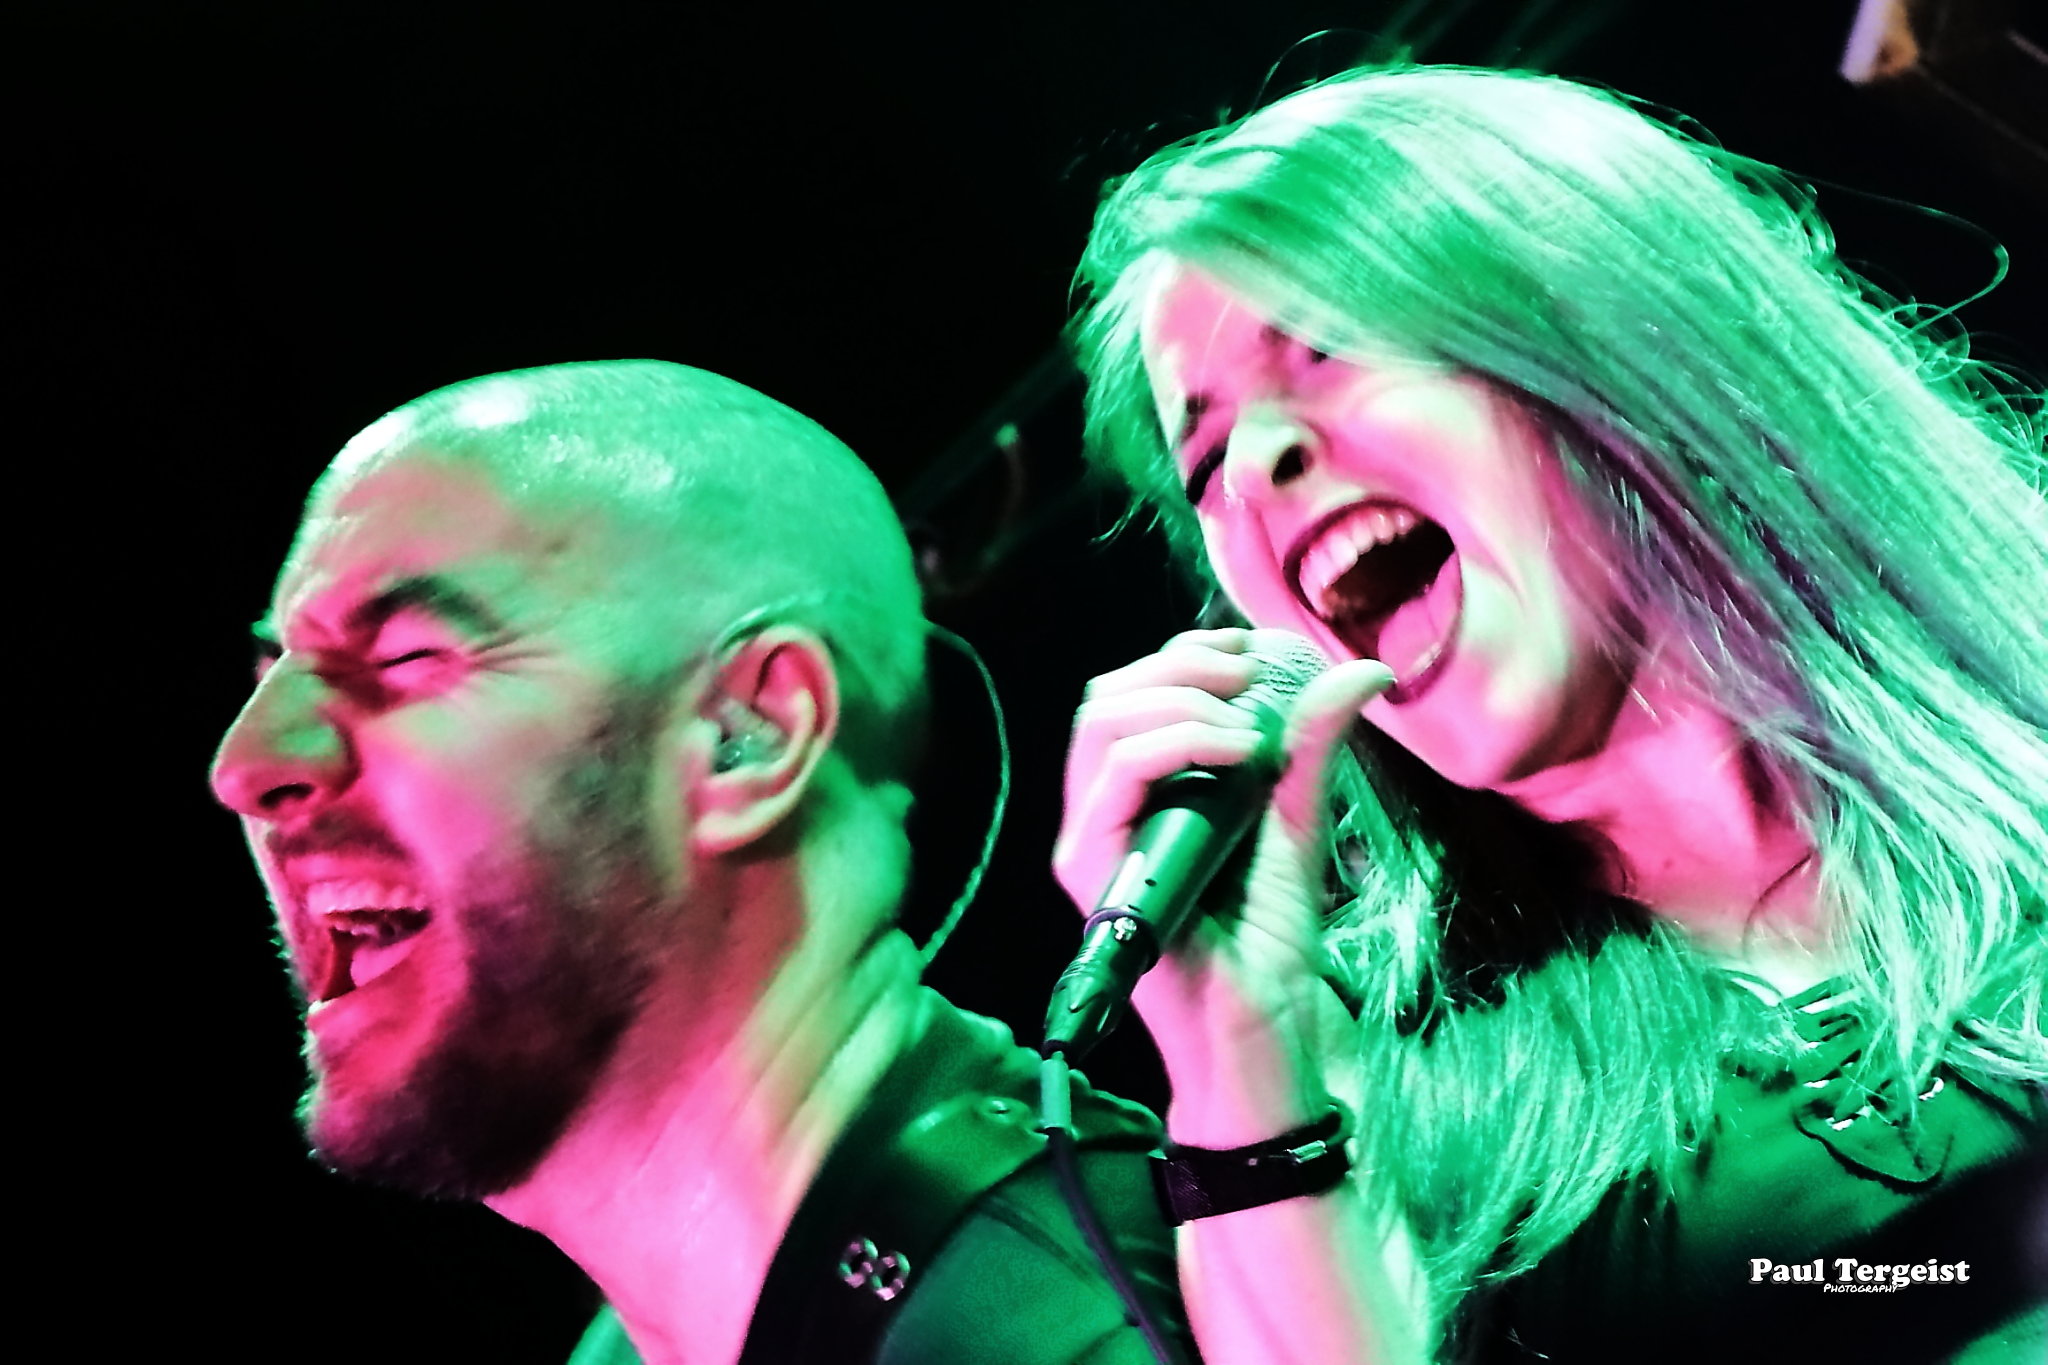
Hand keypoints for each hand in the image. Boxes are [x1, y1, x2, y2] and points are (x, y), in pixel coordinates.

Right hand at [1054, 627, 1394, 1144]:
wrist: (1264, 1033)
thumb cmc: (1267, 946)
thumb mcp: (1295, 824)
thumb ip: (1310, 748)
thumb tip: (1361, 671)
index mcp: (1140, 796)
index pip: (1134, 694)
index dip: (1186, 654)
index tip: (1251, 649)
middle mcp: (1103, 813)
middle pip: (1107, 696)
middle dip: (1178, 664)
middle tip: (1248, 674)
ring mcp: (1092, 842)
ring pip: (1102, 723)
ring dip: (1179, 698)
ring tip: (1246, 722)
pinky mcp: (1093, 872)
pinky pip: (1115, 778)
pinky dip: (1176, 743)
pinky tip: (1237, 751)